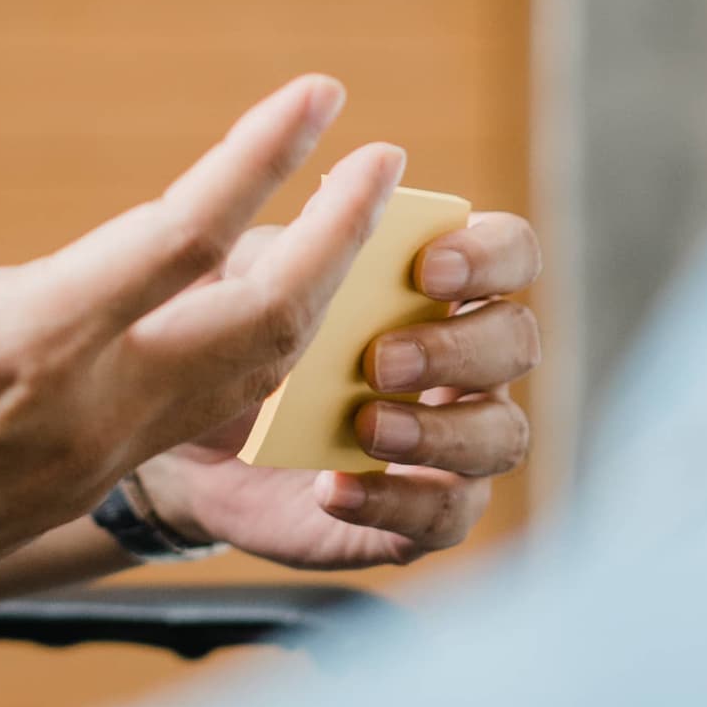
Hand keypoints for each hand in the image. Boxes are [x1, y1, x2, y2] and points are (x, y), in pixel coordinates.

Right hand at [0, 0, 406, 655]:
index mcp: (27, 340)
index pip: (186, 236)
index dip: (265, 159)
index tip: (324, 94)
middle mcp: (87, 406)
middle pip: (268, 322)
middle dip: (339, 236)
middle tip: (386, 160)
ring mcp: (96, 458)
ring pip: (254, 381)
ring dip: (313, 300)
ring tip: (345, 227)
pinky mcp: (84, 486)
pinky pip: (211, 419)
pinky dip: (260, 357)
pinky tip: (261, 311)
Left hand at [131, 213, 543, 569]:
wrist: (190, 441)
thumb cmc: (240, 336)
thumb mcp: (254, 283)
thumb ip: (299, 244)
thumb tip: (335, 189)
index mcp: (442, 284)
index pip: (511, 250)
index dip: (489, 256)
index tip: (428, 270)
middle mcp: (468, 360)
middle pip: (517, 341)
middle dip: (457, 349)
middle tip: (381, 359)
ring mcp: (456, 441)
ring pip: (503, 435)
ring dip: (438, 431)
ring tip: (363, 426)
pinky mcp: (422, 513)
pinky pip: (445, 516)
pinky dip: (394, 501)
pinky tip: (334, 488)